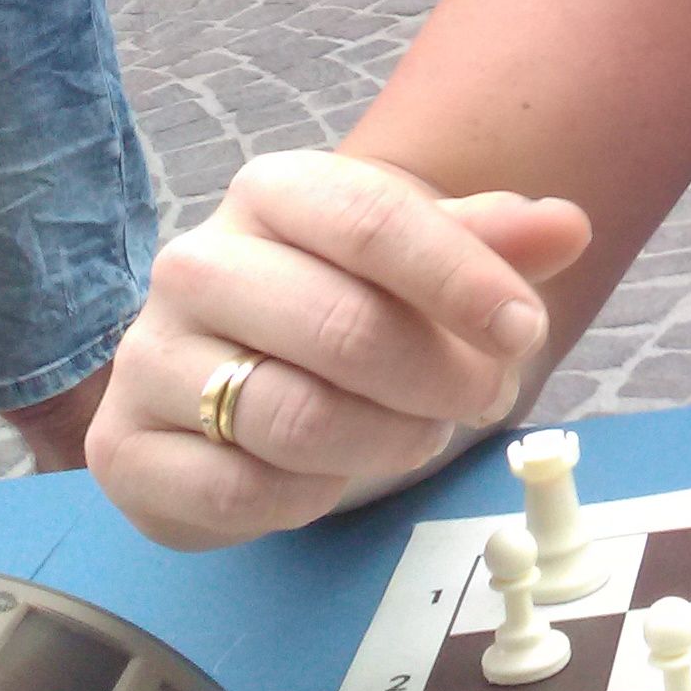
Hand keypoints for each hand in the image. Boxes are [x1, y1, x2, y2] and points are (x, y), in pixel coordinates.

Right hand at [86, 151, 592, 548]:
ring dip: (387, 440)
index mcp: (272, 192)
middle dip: (440, 378)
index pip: (372, 220)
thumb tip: (567, 226)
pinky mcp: (123, 451)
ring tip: (419, 435)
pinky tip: (331, 477)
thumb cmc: (351, 300)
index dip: (462, 280)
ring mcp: (148, 358)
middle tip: (485, 400)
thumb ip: (493, 242)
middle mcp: (194, 263)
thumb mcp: (426, 259)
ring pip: (292, 417)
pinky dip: (308, 497)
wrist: (244, 373)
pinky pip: (237, 492)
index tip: (525, 332)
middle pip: (342, 325)